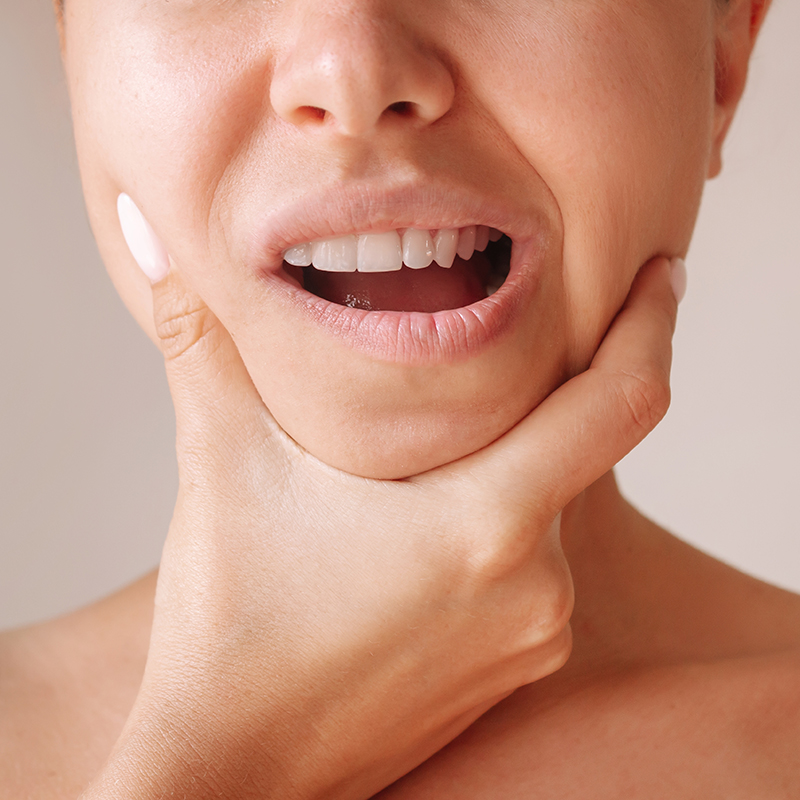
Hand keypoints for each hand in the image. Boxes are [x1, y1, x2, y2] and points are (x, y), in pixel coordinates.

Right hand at [83, 200, 679, 798]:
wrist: (236, 771)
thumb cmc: (233, 628)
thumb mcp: (219, 467)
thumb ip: (199, 344)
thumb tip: (155, 239)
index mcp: (487, 523)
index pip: (621, 402)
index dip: (650, 323)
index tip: (661, 270)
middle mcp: (536, 585)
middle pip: (582, 448)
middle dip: (557, 385)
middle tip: (519, 328)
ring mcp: (533, 633)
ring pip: (555, 507)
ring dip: (522, 456)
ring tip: (458, 426)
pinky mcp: (514, 664)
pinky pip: (539, 562)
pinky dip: (510, 515)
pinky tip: (446, 506)